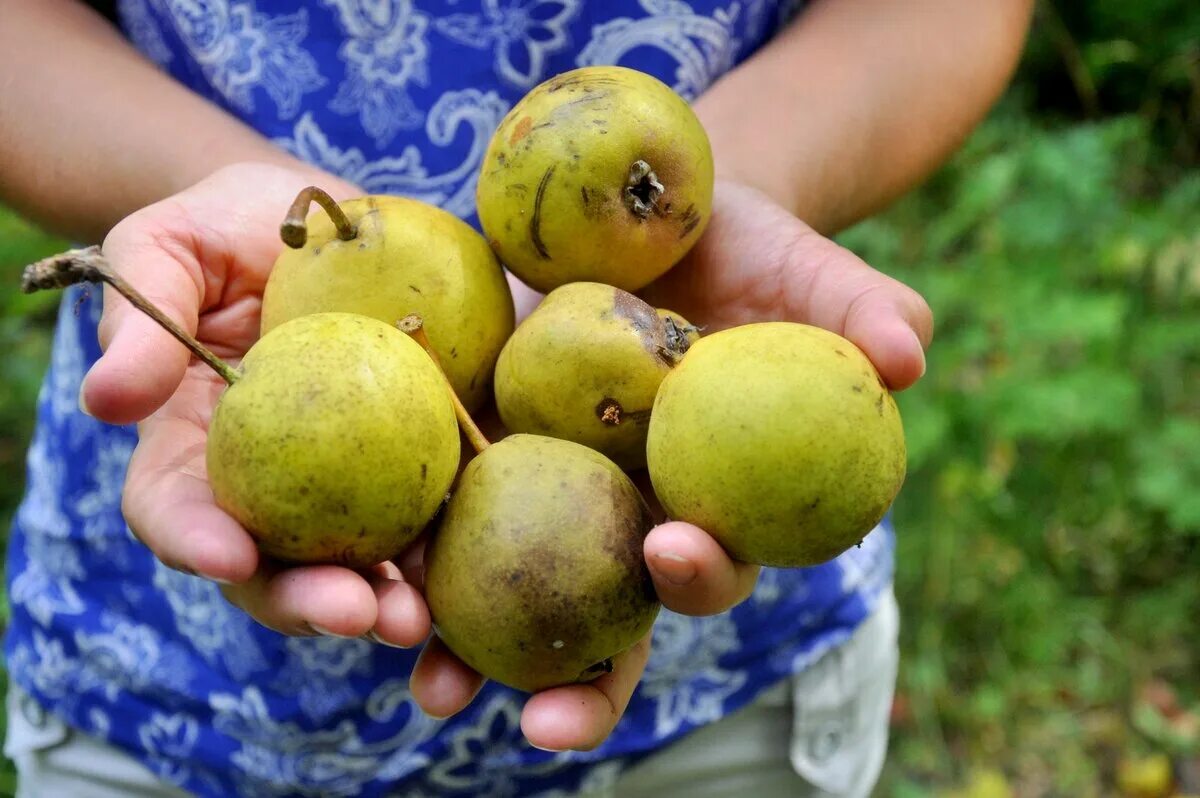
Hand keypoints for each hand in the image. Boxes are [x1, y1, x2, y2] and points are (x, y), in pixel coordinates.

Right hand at [82, 162, 432, 645]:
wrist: (324, 218)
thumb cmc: (228, 228)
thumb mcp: (169, 249)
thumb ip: (142, 318)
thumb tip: (107, 399)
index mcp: (194, 447)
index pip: (177, 509)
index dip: (194, 541)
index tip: (228, 555)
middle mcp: (272, 484)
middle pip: (277, 564)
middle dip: (308, 602)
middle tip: (353, 612)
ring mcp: (351, 482)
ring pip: (362, 562)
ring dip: (389, 601)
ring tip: (417, 620)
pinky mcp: (423, 461)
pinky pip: (440, 511)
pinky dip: (456, 545)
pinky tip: (481, 556)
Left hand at [414, 181, 933, 751]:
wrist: (647, 215)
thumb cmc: (745, 248)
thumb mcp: (800, 266)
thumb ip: (857, 310)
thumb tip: (911, 354)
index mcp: (714, 494)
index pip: (718, 559)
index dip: (703, 573)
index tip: (672, 551)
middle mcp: (630, 514)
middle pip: (609, 612)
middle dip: (583, 674)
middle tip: (541, 714)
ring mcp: (551, 494)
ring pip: (513, 590)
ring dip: (472, 648)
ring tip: (431, 689)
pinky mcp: (481, 452)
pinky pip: (440, 513)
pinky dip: (407, 552)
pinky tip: (369, 576)